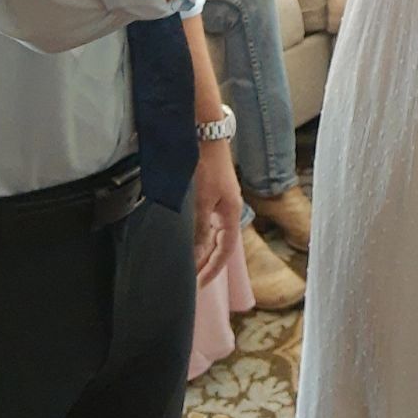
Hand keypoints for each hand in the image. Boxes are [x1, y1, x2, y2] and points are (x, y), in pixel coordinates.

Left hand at [193, 138, 242, 287]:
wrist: (204, 132)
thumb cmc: (205, 166)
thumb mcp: (201, 200)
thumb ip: (201, 228)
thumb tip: (198, 254)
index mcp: (231, 212)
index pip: (226, 250)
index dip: (213, 269)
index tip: (199, 285)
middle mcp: (228, 208)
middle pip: (221, 243)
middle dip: (207, 262)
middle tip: (190, 280)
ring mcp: (221, 199)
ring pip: (213, 232)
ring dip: (202, 249)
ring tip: (186, 264)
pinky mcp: (211, 191)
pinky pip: (207, 221)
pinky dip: (198, 235)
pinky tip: (187, 239)